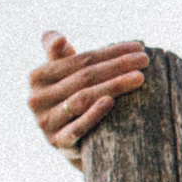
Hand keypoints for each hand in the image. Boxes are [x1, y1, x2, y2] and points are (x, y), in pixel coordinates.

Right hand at [28, 32, 148, 163]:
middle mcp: (36, 99)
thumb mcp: (63, 74)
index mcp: (38, 77)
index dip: (109, 52)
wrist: (72, 140)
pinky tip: (111, 102)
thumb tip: (58, 38)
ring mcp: (46, 123)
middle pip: (83, 78)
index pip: (80, 60)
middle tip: (145, 60)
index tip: (138, 47)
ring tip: (139, 78)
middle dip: (117, 66)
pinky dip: (93, 114)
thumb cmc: (72, 97)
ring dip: (112, 86)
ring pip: (82, 99)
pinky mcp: (58, 143)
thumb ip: (59, 53)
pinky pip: (76, 128)